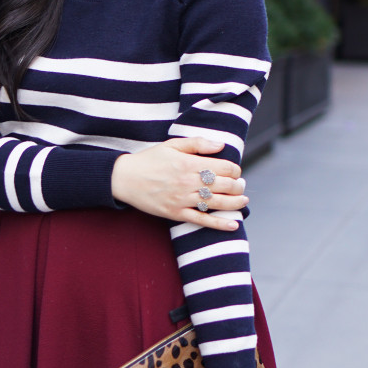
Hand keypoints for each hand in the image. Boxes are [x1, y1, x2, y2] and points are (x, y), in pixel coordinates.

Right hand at [111, 137, 247, 229]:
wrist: (125, 178)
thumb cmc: (149, 160)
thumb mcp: (172, 145)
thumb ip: (198, 143)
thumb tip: (221, 145)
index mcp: (189, 163)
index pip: (224, 168)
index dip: (235, 170)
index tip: (235, 171)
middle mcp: (188, 182)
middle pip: (224, 185)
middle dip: (238, 186)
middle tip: (240, 185)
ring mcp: (182, 200)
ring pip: (217, 203)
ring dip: (235, 202)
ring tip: (242, 200)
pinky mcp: (176, 213)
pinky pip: (202, 221)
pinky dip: (220, 224)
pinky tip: (234, 224)